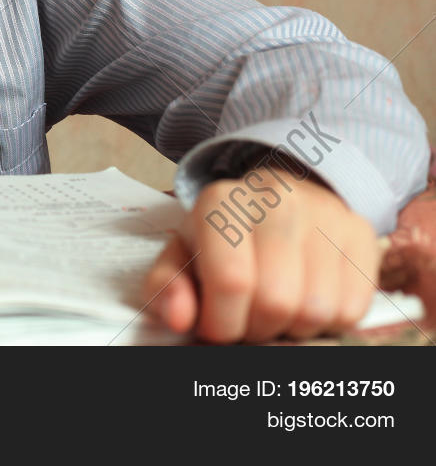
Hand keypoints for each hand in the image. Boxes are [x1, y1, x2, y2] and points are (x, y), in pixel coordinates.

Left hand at [142, 174, 381, 342]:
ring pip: (316, 310)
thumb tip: (178, 319)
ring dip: (291, 329)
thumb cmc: (224, 237)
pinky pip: (351, 309)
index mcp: (222, 201)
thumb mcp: (183, 254)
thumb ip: (168, 287)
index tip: (214, 329)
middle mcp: (278, 199)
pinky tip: (305, 301)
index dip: (221, 324)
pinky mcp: (361, 234)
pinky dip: (326, 323)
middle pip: (276, 301)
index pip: (231, 281)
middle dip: (255, 329)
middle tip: (245, 321)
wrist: (278, 199)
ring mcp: (326, 214)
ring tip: (274, 311)